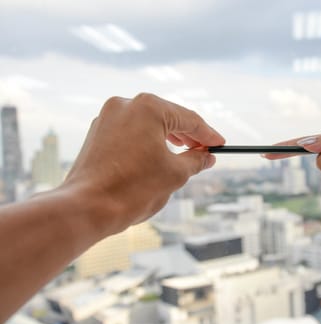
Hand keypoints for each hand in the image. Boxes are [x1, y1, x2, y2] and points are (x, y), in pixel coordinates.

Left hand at [62, 93, 224, 234]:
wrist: (87, 208)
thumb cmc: (133, 189)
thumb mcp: (175, 174)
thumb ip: (195, 160)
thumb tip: (207, 156)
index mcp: (148, 108)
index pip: (188, 119)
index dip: (208, 134)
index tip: (220, 145)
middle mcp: (126, 105)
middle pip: (167, 117)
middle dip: (188, 135)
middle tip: (205, 151)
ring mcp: (108, 117)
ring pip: (148, 124)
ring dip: (168, 138)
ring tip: (184, 154)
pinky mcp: (97, 133)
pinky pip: (130, 132)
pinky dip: (147, 142)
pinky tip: (157, 157)